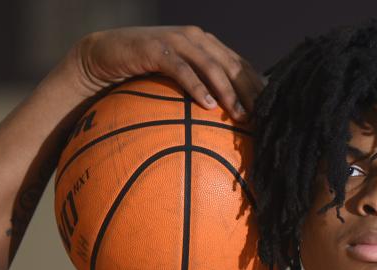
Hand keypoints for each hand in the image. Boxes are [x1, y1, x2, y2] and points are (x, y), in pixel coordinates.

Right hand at [70, 25, 265, 119]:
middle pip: (233, 65)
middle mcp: (197, 38)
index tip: (273, 113)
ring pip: (212, 66)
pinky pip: (182, 69)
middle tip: (264, 117)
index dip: (258, 87)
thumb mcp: (176, 83)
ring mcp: (177, 40)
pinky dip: (196, 87)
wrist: (104, 55)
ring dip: (229, 91)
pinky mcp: (157, 48)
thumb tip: (224, 123)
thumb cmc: (142, 74)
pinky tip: (208, 106)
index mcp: (207, 45)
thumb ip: (200, 92)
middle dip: (250, 91)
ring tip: (241, 115)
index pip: (241, 65)